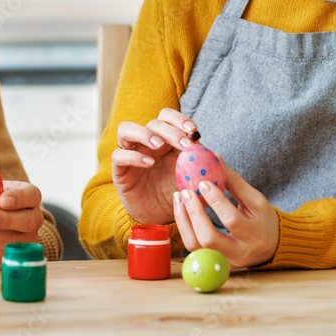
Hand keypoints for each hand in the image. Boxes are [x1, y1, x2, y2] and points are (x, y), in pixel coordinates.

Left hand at [0, 178, 43, 268]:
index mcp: (28, 198)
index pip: (31, 195)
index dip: (19, 198)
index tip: (2, 200)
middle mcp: (33, 219)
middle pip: (27, 221)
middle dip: (6, 220)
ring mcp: (25, 240)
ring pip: (12, 241)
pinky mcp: (13, 257)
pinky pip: (0, 255)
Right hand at [111, 108, 196, 225]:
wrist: (158, 218)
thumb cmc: (175, 195)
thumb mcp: (192, 181)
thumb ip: (203, 169)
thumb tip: (217, 155)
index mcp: (165, 140)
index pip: (167, 117)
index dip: (179, 119)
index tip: (194, 131)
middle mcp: (146, 143)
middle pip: (153, 123)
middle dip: (170, 130)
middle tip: (184, 144)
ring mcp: (131, 154)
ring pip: (126, 129)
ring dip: (144, 134)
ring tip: (159, 146)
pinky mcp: (120, 170)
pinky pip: (119, 155)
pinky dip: (133, 156)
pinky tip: (148, 163)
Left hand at [173, 160, 278, 267]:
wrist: (271, 246)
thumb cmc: (263, 219)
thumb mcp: (255, 199)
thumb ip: (234, 181)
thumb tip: (215, 158)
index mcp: (255, 235)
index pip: (232, 220)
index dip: (216, 201)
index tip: (203, 182)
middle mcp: (239, 253)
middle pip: (209, 239)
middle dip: (194, 214)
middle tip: (185, 191)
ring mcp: (225, 262)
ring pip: (196, 247)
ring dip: (184, 221)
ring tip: (179, 197)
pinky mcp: (214, 263)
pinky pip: (193, 248)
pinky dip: (184, 228)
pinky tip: (180, 209)